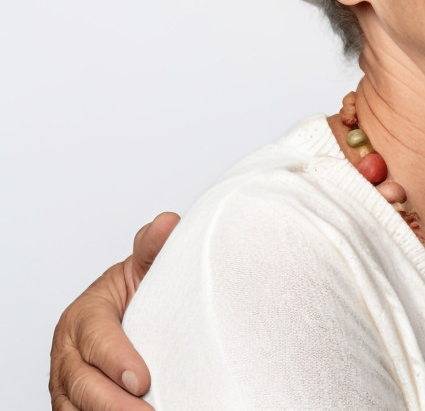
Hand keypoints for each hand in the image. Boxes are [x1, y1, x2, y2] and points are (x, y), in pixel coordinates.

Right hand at [50, 212, 179, 410]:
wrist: (132, 315)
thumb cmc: (138, 295)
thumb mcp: (144, 269)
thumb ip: (153, 249)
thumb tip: (167, 223)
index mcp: (83, 316)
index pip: (95, 340)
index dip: (117, 361)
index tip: (143, 380)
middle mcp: (68, 354)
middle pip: (82, 385)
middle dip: (115, 405)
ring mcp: (67, 385)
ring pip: (76, 409)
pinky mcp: (75, 407)